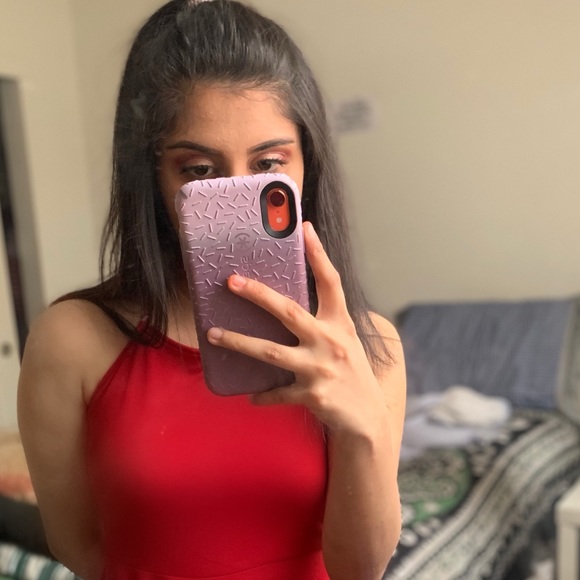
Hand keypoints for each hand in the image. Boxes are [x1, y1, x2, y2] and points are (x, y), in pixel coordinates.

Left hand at [206, 222, 386, 435]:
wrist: (368, 417)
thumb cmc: (352, 372)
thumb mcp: (345, 340)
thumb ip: (324, 320)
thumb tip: (286, 303)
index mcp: (340, 323)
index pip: (331, 282)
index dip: (318, 254)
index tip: (304, 228)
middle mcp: (331, 341)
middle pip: (289, 311)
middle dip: (258, 294)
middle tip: (232, 280)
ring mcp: (320, 368)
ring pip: (270, 351)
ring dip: (238, 342)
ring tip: (212, 334)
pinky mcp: (312, 394)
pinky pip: (277, 392)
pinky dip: (262, 395)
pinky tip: (250, 396)